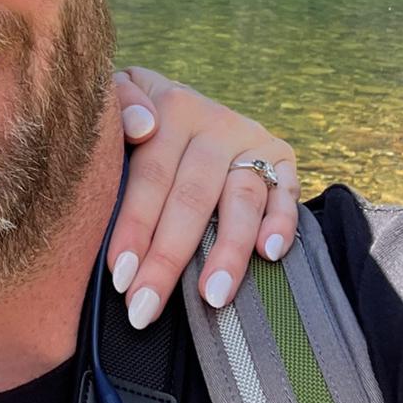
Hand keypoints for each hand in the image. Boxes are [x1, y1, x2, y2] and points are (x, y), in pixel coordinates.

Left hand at [110, 67, 300, 326]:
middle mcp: (215, 123)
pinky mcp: (281, 157)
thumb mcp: (115, 95)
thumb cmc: (135, 114)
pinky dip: (281, 222)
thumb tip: (140, 127)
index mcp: (171, 108)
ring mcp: (251, 140)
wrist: (178, 99)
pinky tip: (268, 255)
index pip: (151, 175)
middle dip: (168, 258)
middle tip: (146, 307)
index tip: (119, 275)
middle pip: (192, 197)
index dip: (134, 225)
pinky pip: (287, 191)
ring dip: (228, 251)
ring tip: (211, 296)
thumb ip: (119, 102)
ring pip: (242, 199)